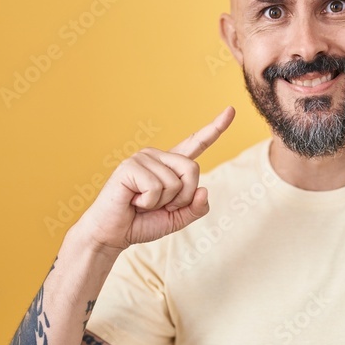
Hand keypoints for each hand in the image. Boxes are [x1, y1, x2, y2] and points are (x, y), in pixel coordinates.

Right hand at [77, 107, 234, 251]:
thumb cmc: (142, 223)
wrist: (112, 234)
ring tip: (142, 203)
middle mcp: (157, 156)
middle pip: (193, 169)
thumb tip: (204, 190)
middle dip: (183, 197)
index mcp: (170, 165)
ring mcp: (142, 158)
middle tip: (159, 206)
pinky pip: (156, 186)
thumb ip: (196, 207)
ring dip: (163, 202)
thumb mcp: (178, 219)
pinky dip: (149, 202)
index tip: (231, 110)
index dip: (215, 128)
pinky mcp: (129, 166)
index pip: (196, 143)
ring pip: (176, 181)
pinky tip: (133, 201)